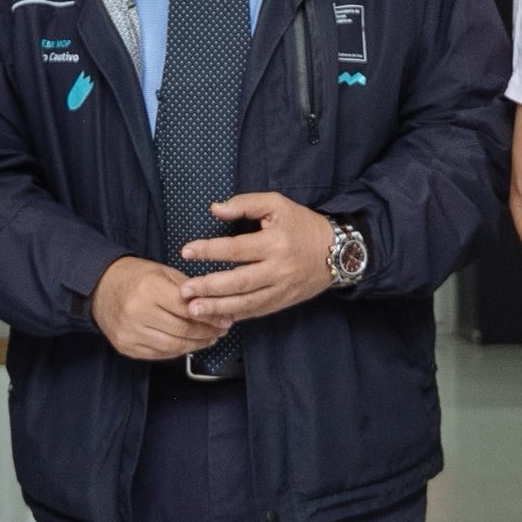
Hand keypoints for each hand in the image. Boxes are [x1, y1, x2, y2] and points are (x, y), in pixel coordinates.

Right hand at [91, 257, 226, 359]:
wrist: (100, 286)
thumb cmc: (135, 277)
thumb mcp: (163, 272)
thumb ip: (189, 290)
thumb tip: (215, 308)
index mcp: (148, 289)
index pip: (188, 309)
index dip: (211, 316)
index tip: (224, 318)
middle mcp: (137, 312)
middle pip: (183, 331)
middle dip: (208, 332)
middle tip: (221, 330)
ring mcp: (130, 332)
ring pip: (174, 347)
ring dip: (197, 345)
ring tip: (208, 338)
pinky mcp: (126, 346)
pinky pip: (160, 354)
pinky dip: (178, 351)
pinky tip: (188, 344)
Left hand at [175, 192, 334, 323]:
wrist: (337, 252)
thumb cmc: (302, 224)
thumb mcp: (277, 204)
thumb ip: (245, 204)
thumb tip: (215, 209)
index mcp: (275, 243)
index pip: (236, 249)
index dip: (209, 250)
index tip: (186, 251)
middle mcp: (278, 269)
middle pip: (239, 282)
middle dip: (209, 287)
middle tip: (185, 290)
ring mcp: (281, 289)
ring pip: (246, 303)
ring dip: (218, 308)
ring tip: (193, 309)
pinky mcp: (282, 302)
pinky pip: (256, 312)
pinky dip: (235, 316)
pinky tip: (216, 318)